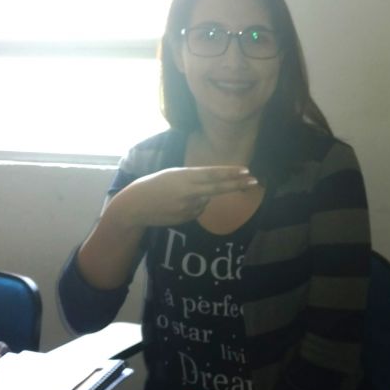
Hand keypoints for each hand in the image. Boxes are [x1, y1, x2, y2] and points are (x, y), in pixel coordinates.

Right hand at [110, 165, 257, 228]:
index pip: (212, 174)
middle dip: (238, 184)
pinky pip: (198, 210)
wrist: (135, 206)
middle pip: (218, 188)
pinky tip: (177, 204)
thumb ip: (194, 179)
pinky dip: (193, 205)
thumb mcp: (173, 174)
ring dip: (200, 195)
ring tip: (178, 195)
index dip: (230, 172)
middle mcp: (189, 192)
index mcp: (184, 177)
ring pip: (206, 200)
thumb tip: (212, 187)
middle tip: (254, 181)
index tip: (245, 170)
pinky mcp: (187, 219)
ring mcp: (188, 207)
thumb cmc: (154, 184)